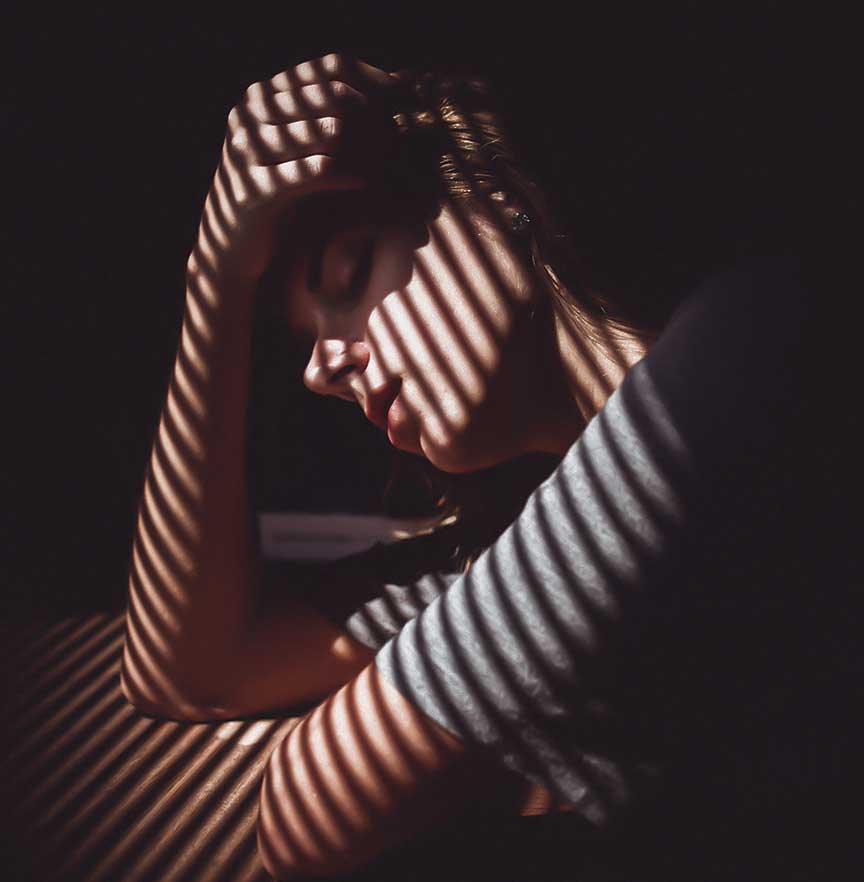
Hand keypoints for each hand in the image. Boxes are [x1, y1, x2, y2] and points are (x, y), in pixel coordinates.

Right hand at [189, 54, 400, 289]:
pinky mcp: (258, 186)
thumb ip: (335, 116)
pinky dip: (354, 175)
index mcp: (265, 95)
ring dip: (374, 149)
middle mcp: (253, 113)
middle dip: (379, 117)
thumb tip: (402, 81)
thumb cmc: (283, 199)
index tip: (409, 103)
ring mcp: (252, 148)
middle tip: (403, 143)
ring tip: (393, 168)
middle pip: (338, 95)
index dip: (377, 82)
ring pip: (335, 130)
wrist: (235, 250)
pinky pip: (321, 169)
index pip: (332, 66)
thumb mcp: (305, 151)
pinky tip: (369, 186)